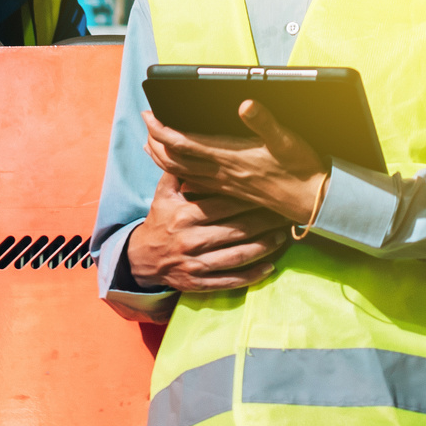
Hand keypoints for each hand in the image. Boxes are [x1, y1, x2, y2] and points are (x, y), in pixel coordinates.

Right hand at [123, 171, 290, 292]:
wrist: (141, 258)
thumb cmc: (160, 220)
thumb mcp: (164, 193)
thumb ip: (179, 170)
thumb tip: (189, 141)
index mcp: (185, 215)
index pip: (224, 204)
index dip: (249, 199)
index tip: (269, 192)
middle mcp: (191, 239)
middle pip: (236, 230)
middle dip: (263, 222)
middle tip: (284, 214)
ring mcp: (195, 264)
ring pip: (237, 256)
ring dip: (263, 247)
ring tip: (282, 236)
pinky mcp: (198, 283)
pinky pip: (229, 281)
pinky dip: (251, 276)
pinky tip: (270, 268)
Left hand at [144, 99, 333, 231]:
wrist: (310, 201)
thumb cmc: (300, 169)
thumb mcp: (286, 140)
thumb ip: (263, 121)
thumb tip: (244, 103)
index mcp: (229, 156)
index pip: (183, 143)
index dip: (161, 129)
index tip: (148, 114)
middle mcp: (221, 171)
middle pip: (174, 159)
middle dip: (154, 141)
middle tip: (145, 123)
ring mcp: (224, 183)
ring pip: (181, 171)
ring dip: (162, 157)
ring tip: (151, 143)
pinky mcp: (230, 190)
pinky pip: (194, 181)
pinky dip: (179, 171)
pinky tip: (178, 167)